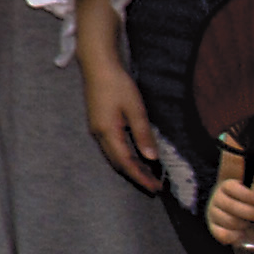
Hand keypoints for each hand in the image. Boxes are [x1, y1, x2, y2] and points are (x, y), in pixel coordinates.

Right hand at [80, 44, 160, 191]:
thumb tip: (151, 158)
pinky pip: (112, 147)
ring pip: (114, 156)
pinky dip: (126, 156)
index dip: (140, 177)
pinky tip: (136, 155)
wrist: (98, 65)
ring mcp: (97, 129)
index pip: (125, 162)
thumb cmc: (117, 84)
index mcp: (108, 132)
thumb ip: (142, 134)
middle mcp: (99, 134)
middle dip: (136, 176)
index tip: (155, 188)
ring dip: (131, 167)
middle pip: (118, 163)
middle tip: (155, 186)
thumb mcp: (135, 108)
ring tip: (149, 174)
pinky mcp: (99, 123)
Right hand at [202, 171, 253, 249]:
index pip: (235, 189)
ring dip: (245, 225)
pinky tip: (242, 235)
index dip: (251, 197)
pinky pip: (220, 234)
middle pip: (233, 207)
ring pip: (229, 221)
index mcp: (229, 186)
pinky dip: (232, 236)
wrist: (239, 213)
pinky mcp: (213, 228)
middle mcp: (217, 198)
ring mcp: (214, 214)